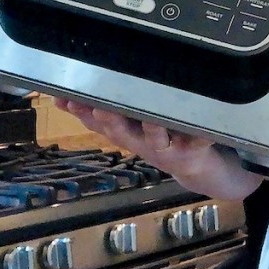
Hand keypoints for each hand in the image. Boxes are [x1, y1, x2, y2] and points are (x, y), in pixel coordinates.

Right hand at [54, 98, 214, 177]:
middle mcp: (143, 144)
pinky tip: (203, 129)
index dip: (81, 113)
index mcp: (127, 135)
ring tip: (148, 117)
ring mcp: (168, 149)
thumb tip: (65, 98)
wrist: (197, 170)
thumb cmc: (160, 142)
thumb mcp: (129, 130)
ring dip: (151, 128)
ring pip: (157, 138)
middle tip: (99, 107)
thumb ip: (104, 116)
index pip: (98, 123)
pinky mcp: (194, 150)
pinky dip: (201, 136)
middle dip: (110, 120)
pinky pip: (199, 141)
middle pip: (122, 132)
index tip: (66, 99)